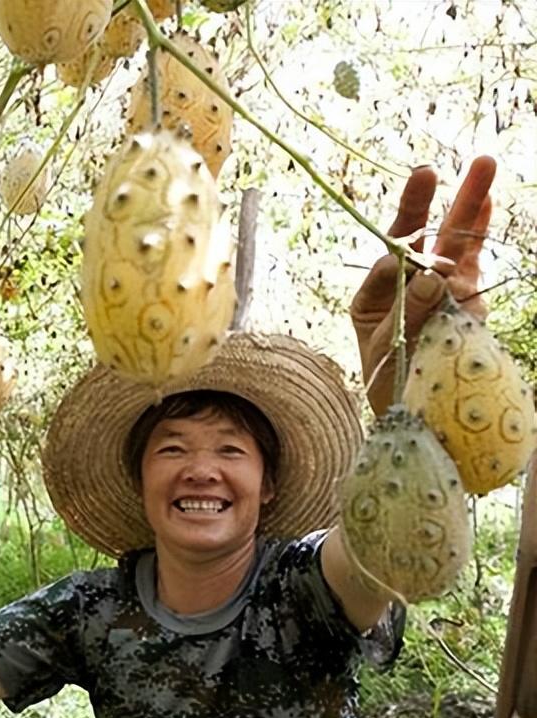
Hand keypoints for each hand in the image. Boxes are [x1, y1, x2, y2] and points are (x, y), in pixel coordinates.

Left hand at [350, 156, 494, 415]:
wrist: (419, 411)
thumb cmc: (392, 381)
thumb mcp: (388, 348)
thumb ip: (409, 311)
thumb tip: (437, 275)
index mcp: (373, 297)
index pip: (385, 266)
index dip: (397, 262)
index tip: (409, 269)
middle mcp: (403, 285)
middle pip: (414, 236)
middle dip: (421, 203)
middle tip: (426, 170)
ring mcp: (437, 287)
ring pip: (451, 239)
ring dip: (466, 202)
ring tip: (483, 163)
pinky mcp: (465, 297)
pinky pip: (473, 258)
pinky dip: (479, 231)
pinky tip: (487, 202)